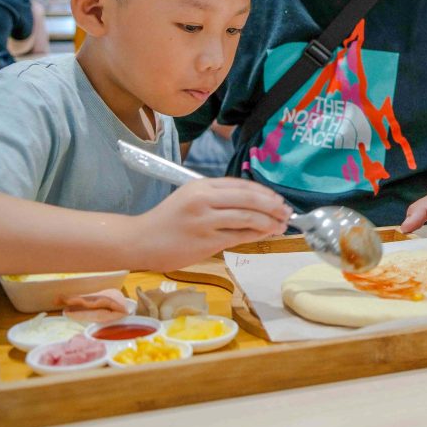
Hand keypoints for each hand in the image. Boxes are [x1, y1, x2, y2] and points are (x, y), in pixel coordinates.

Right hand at [135, 178, 289, 270]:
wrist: (140, 241)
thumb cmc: (166, 222)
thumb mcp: (190, 200)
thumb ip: (217, 200)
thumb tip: (252, 206)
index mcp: (202, 186)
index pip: (241, 185)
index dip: (264, 192)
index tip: (278, 199)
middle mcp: (204, 199)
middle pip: (248, 198)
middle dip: (272, 205)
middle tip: (286, 212)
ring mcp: (205, 220)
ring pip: (247, 217)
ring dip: (268, 222)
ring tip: (281, 226)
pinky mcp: (205, 241)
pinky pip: (238, 236)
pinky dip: (256, 235)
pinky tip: (265, 235)